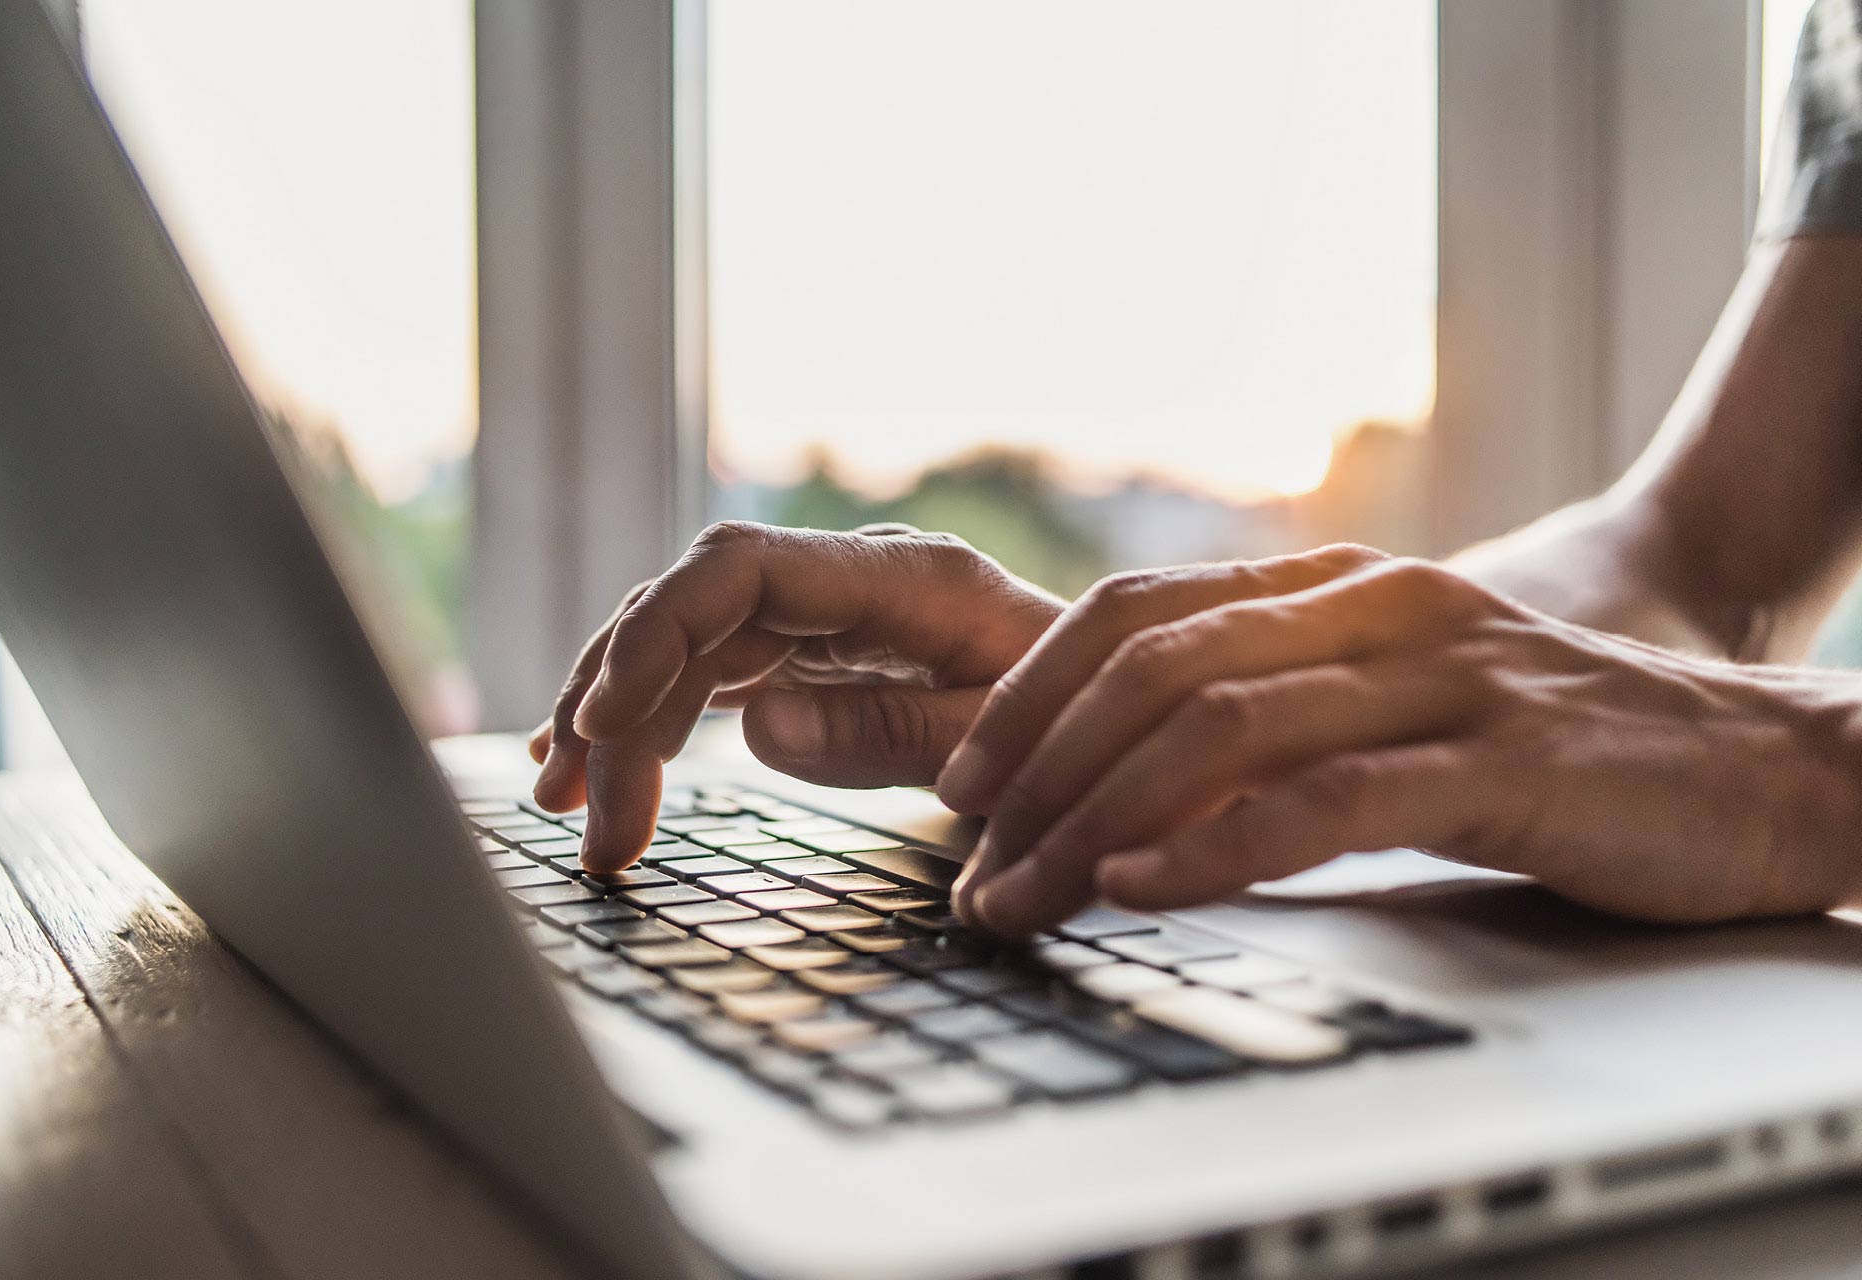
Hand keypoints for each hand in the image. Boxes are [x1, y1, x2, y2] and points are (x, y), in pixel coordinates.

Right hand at [529, 521, 1061, 869]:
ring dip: (617, 719)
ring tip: (568, 809)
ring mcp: (822, 614)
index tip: (604, 724)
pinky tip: (603, 767)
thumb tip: (759, 727)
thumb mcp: (1005, 738)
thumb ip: (893, 731)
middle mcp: (846, 580)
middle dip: (618, 704)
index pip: (738, 570)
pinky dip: (652, 721)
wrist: (1120, 709)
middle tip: (584, 818)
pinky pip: (708, 673)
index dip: (656, 635)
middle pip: (691, 612)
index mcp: (900, 577)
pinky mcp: (810, 653)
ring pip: (683, 643)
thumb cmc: (1080, 719)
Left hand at [937, 545, 1861, 934]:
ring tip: (1026, 895)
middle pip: (1150, 665)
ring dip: (1095, 819)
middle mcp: (1375, 609)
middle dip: (1036, 768)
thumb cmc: (1562, 750)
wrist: (1764, 766)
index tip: (963, 781)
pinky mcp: (1500, 759)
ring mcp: (1439, 675)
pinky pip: (1327, 796)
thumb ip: (1285, 719)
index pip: (1138, 612)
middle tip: (973, 863)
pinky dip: (1219, 844)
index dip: (1030, 692)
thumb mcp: (1400, 709)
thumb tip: (1138, 784)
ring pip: (1218, 727)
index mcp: (1339, 589)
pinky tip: (1145, 886)